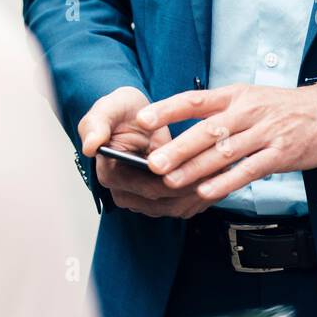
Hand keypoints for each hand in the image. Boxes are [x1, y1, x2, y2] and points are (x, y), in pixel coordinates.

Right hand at [78, 87, 213, 218]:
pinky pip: (185, 205)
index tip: (200, 167)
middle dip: (195, 187)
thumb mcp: (106, 109)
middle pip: (166, 202)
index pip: (148, 189)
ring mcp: (144, 200)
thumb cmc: (119, 111)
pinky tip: (220, 178)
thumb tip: (91, 145)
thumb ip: (96, 124)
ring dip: (203, 192)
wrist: (131, 114)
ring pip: (178, 207)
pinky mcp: (160, 199)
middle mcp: (126, 194)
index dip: (176, 181)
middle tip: (221, 168)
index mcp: (111, 175)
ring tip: (225, 171)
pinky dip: (203, 195)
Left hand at [136, 80, 316, 204]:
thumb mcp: (250, 98)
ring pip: (224, 152)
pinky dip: (227, 181)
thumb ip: (219, 112)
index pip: (194, 99)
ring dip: (195, 168)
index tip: (142, 118)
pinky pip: (249, 169)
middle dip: (177, 148)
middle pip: (207, 130)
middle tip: (152, 163)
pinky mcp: (281, 153)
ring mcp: (265, 132)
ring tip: (172, 181)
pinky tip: (207, 191)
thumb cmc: (283, 108)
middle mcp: (247, 111)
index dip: (167, 109)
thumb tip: (182, 128)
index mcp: (235, 95)